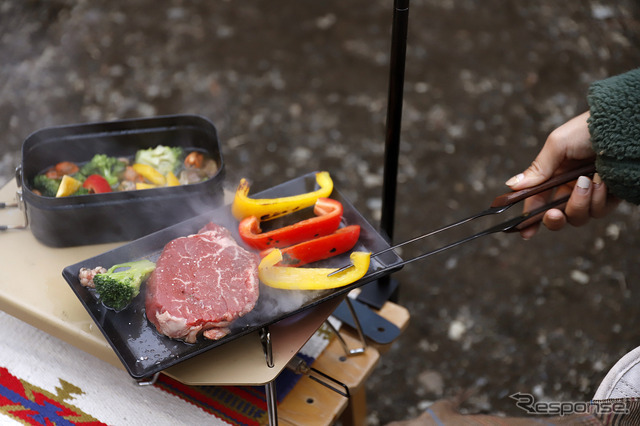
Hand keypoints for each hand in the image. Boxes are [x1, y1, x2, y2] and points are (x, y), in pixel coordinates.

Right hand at [505, 111, 618, 238]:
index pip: (538, 202)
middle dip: (555, 219)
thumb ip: (537, 169)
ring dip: (580, 202)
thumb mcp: (558, 145)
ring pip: (579, 217)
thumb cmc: (588, 129)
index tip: (525, 232)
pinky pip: (600, 211)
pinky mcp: (611, 197)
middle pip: (558, 216)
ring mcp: (592, 194)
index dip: (531, 218)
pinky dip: (599, 199)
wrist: (623, 125)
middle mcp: (572, 187)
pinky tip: (602, 181)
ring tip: (589, 181)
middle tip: (555, 213)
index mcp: (555, 176)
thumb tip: (511, 185)